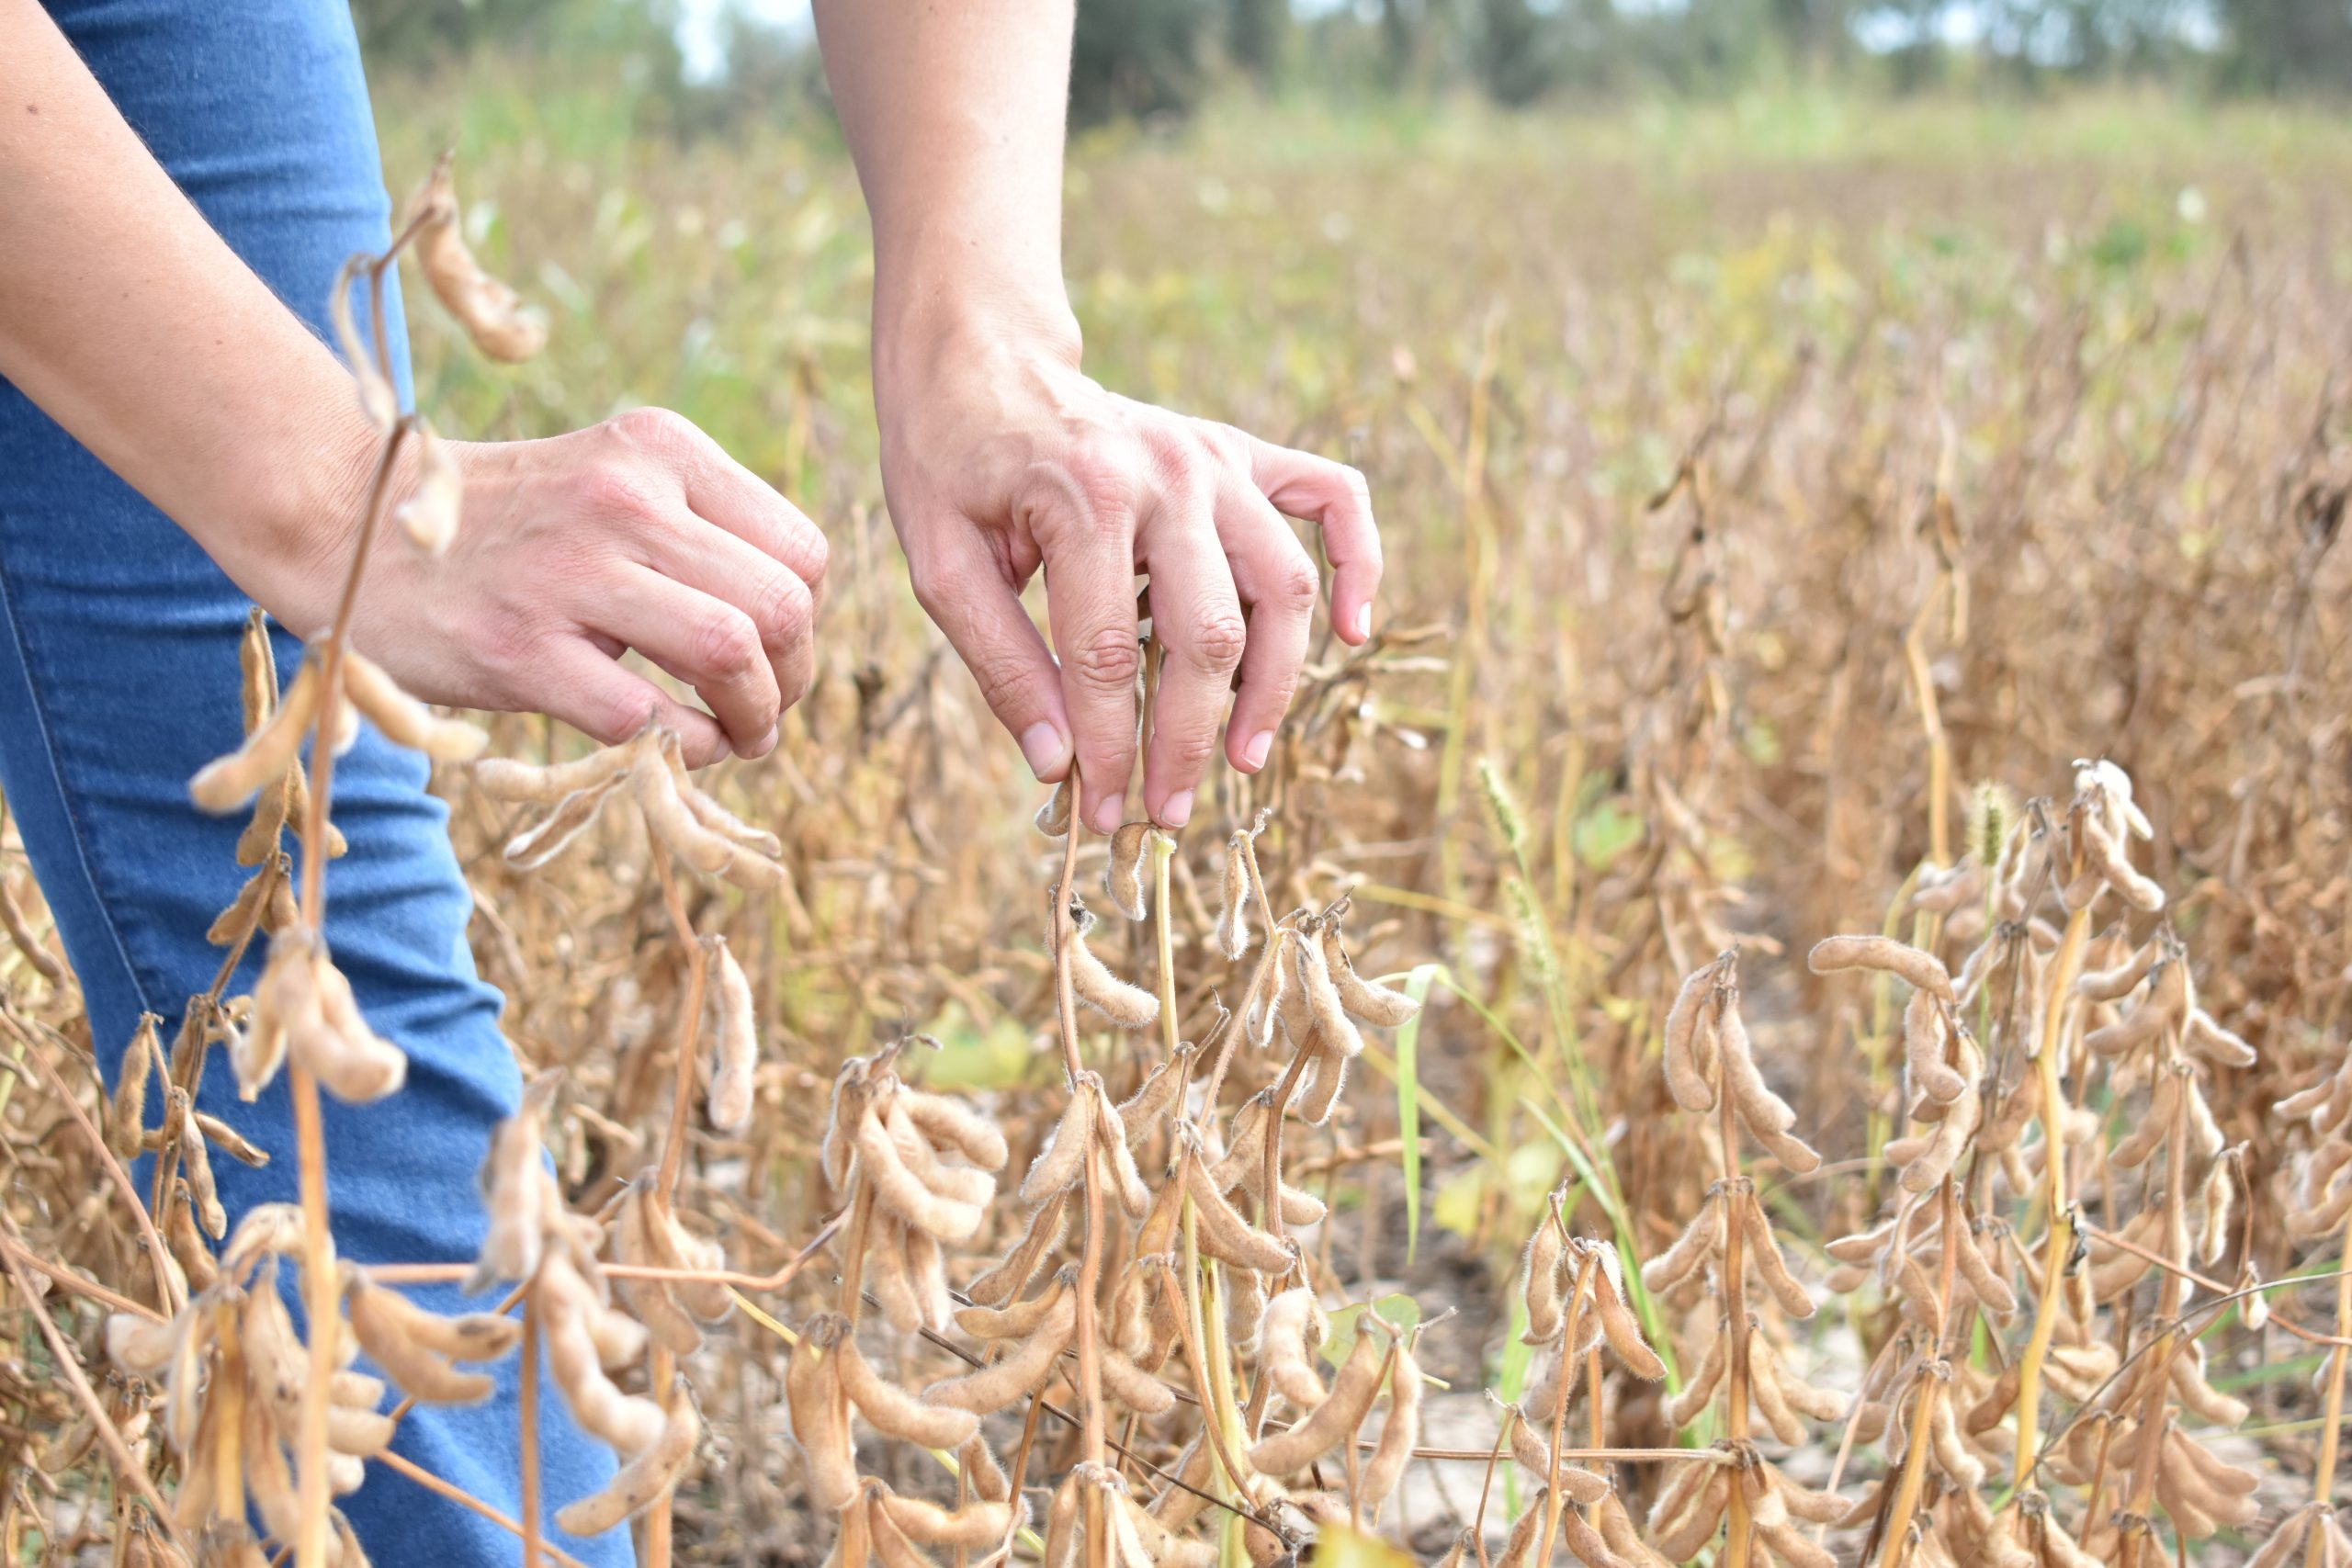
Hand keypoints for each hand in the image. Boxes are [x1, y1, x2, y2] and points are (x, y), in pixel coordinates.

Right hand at [296, 407, 825, 766]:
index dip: (806, 620)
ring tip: (739, 738)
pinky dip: (684, 749)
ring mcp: (569, 574)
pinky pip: (648, 718)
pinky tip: (673, 749)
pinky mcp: (519, 649)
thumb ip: (698, 530)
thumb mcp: (611, 480)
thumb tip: (790, 629)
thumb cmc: (503, 521)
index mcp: (660, 450)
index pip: (802, 550)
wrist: (345, 518)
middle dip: (793, 679)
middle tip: (766, 710)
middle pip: (781, 606)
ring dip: (755, 718)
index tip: (776, 654)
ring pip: (731, 653)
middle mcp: (625, 498)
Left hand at [876, 323, 1380, 833]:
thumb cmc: (951, 464)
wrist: (981, 360)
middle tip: (1167, 810)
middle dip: (1188, 737)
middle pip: (1208, 633)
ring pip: (1284, 586)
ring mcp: (1214, 457)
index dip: (1110, 746)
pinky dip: (1359, 559)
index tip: (1102, 810)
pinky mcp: (1240, 450)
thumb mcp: (940, 563)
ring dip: (1275, 682)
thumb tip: (1057, 766)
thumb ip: (1001, 662)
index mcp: (1083, 496)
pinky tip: (1350, 630)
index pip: (1108, 655)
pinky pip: (1334, 496)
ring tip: (1242, 756)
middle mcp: (1166, 472)